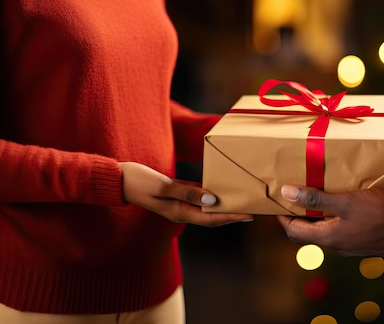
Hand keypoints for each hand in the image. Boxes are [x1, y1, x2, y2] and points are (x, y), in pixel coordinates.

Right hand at [120, 162, 252, 226]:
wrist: (117, 179)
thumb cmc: (138, 181)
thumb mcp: (163, 186)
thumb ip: (187, 193)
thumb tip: (211, 200)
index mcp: (178, 212)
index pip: (211, 218)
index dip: (231, 217)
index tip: (248, 215)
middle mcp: (180, 210)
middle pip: (212, 216)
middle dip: (232, 215)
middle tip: (252, 211)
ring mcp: (177, 203)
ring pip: (206, 207)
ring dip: (223, 206)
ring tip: (241, 201)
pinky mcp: (175, 194)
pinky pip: (197, 197)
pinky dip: (210, 195)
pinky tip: (221, 190)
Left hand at [277, 185, 383, 256]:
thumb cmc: (379, 214)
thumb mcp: (345, 201)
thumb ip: (316, 198)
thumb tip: (286, 193)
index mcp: (328, 237)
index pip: (293, 231)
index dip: (282, 217)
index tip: (277, 201)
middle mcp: (336, 245)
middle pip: (307, 232)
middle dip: (298, 215)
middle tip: (294, 195)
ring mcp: (350, 245)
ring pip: (325, 230)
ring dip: (316, 214)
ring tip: (315, 194)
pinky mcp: (363, 241)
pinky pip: (340, 229)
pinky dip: (333, 216)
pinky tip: (340, 202)